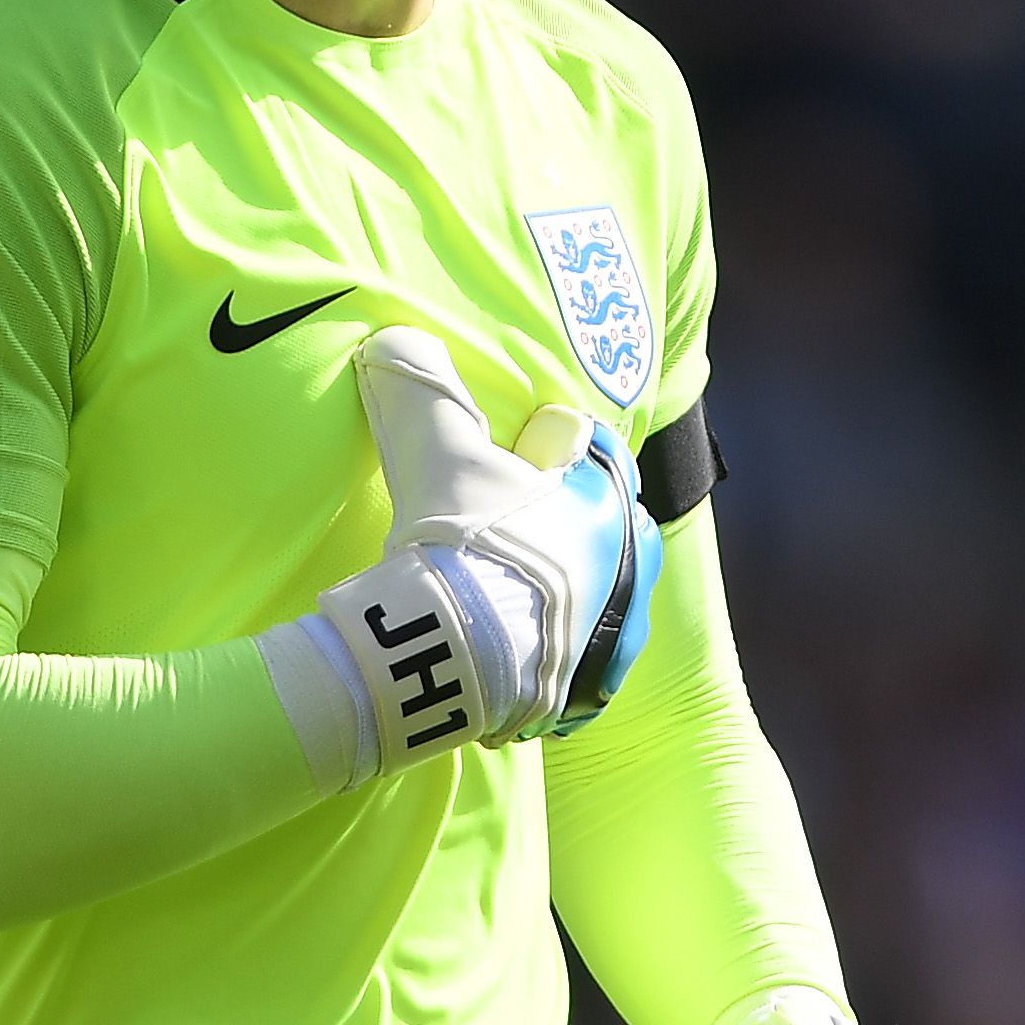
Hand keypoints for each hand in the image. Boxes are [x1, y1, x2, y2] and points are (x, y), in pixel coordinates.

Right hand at [262, 327, 661, 784]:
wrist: (455, 656)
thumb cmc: (459, 539)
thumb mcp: (433, 446)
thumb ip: (419, 386)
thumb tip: (396, 338)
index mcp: (606, 497)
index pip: (590, 446)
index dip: (545, 442)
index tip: (514, 448)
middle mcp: (628, 561)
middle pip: (601, 522)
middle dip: (563, 519)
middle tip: (505, 527)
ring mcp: (616, 630)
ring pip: (597, 595)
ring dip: (561, 592)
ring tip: (505, 596)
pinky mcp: (594, 687)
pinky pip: (579, 663)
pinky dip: (550, 656)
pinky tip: (510, 652)